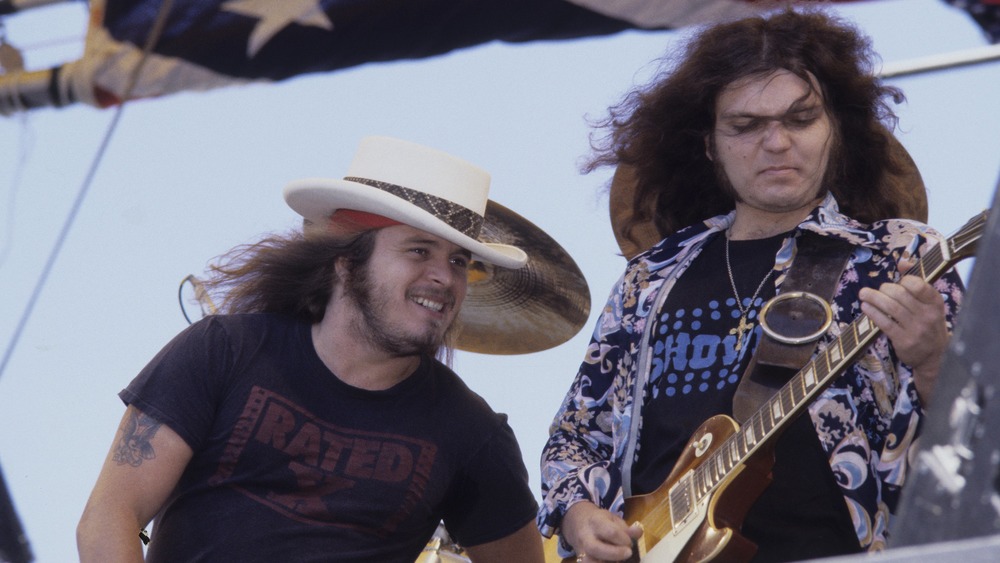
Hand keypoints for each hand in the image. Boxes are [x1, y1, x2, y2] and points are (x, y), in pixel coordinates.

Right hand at [561, 501, 641, 561]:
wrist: (577, 523)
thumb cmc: (599, 521)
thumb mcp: (612, 519)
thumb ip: (625, 528)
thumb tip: (638, 532)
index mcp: (595, 522)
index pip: (611, 532)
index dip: (623, 539)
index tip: (629, 541)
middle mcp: (586, 538)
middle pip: (596, 548)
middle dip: (615, 554)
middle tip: (628, 553)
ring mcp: (582, 551)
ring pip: (590, 561)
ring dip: (607, 562)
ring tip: (618, 561)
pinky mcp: (581, 560)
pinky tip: (611, 562)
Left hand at [859, 274, 948, 403]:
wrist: (935, 356)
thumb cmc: (928, 324)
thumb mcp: (930, 305)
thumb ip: (917, 284)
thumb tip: (902, 262)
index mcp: (935, 303)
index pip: (918, 285)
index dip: (904, 280)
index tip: (898, 283)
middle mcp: (928, 315)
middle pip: (900, 294)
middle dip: (884, 289)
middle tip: (877, 290)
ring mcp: (916, 329)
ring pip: (890, 307)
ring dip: (873, 298)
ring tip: (863, 294)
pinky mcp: (904, 341)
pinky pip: (884, 322)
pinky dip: (872, 312)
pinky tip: (866, 306)